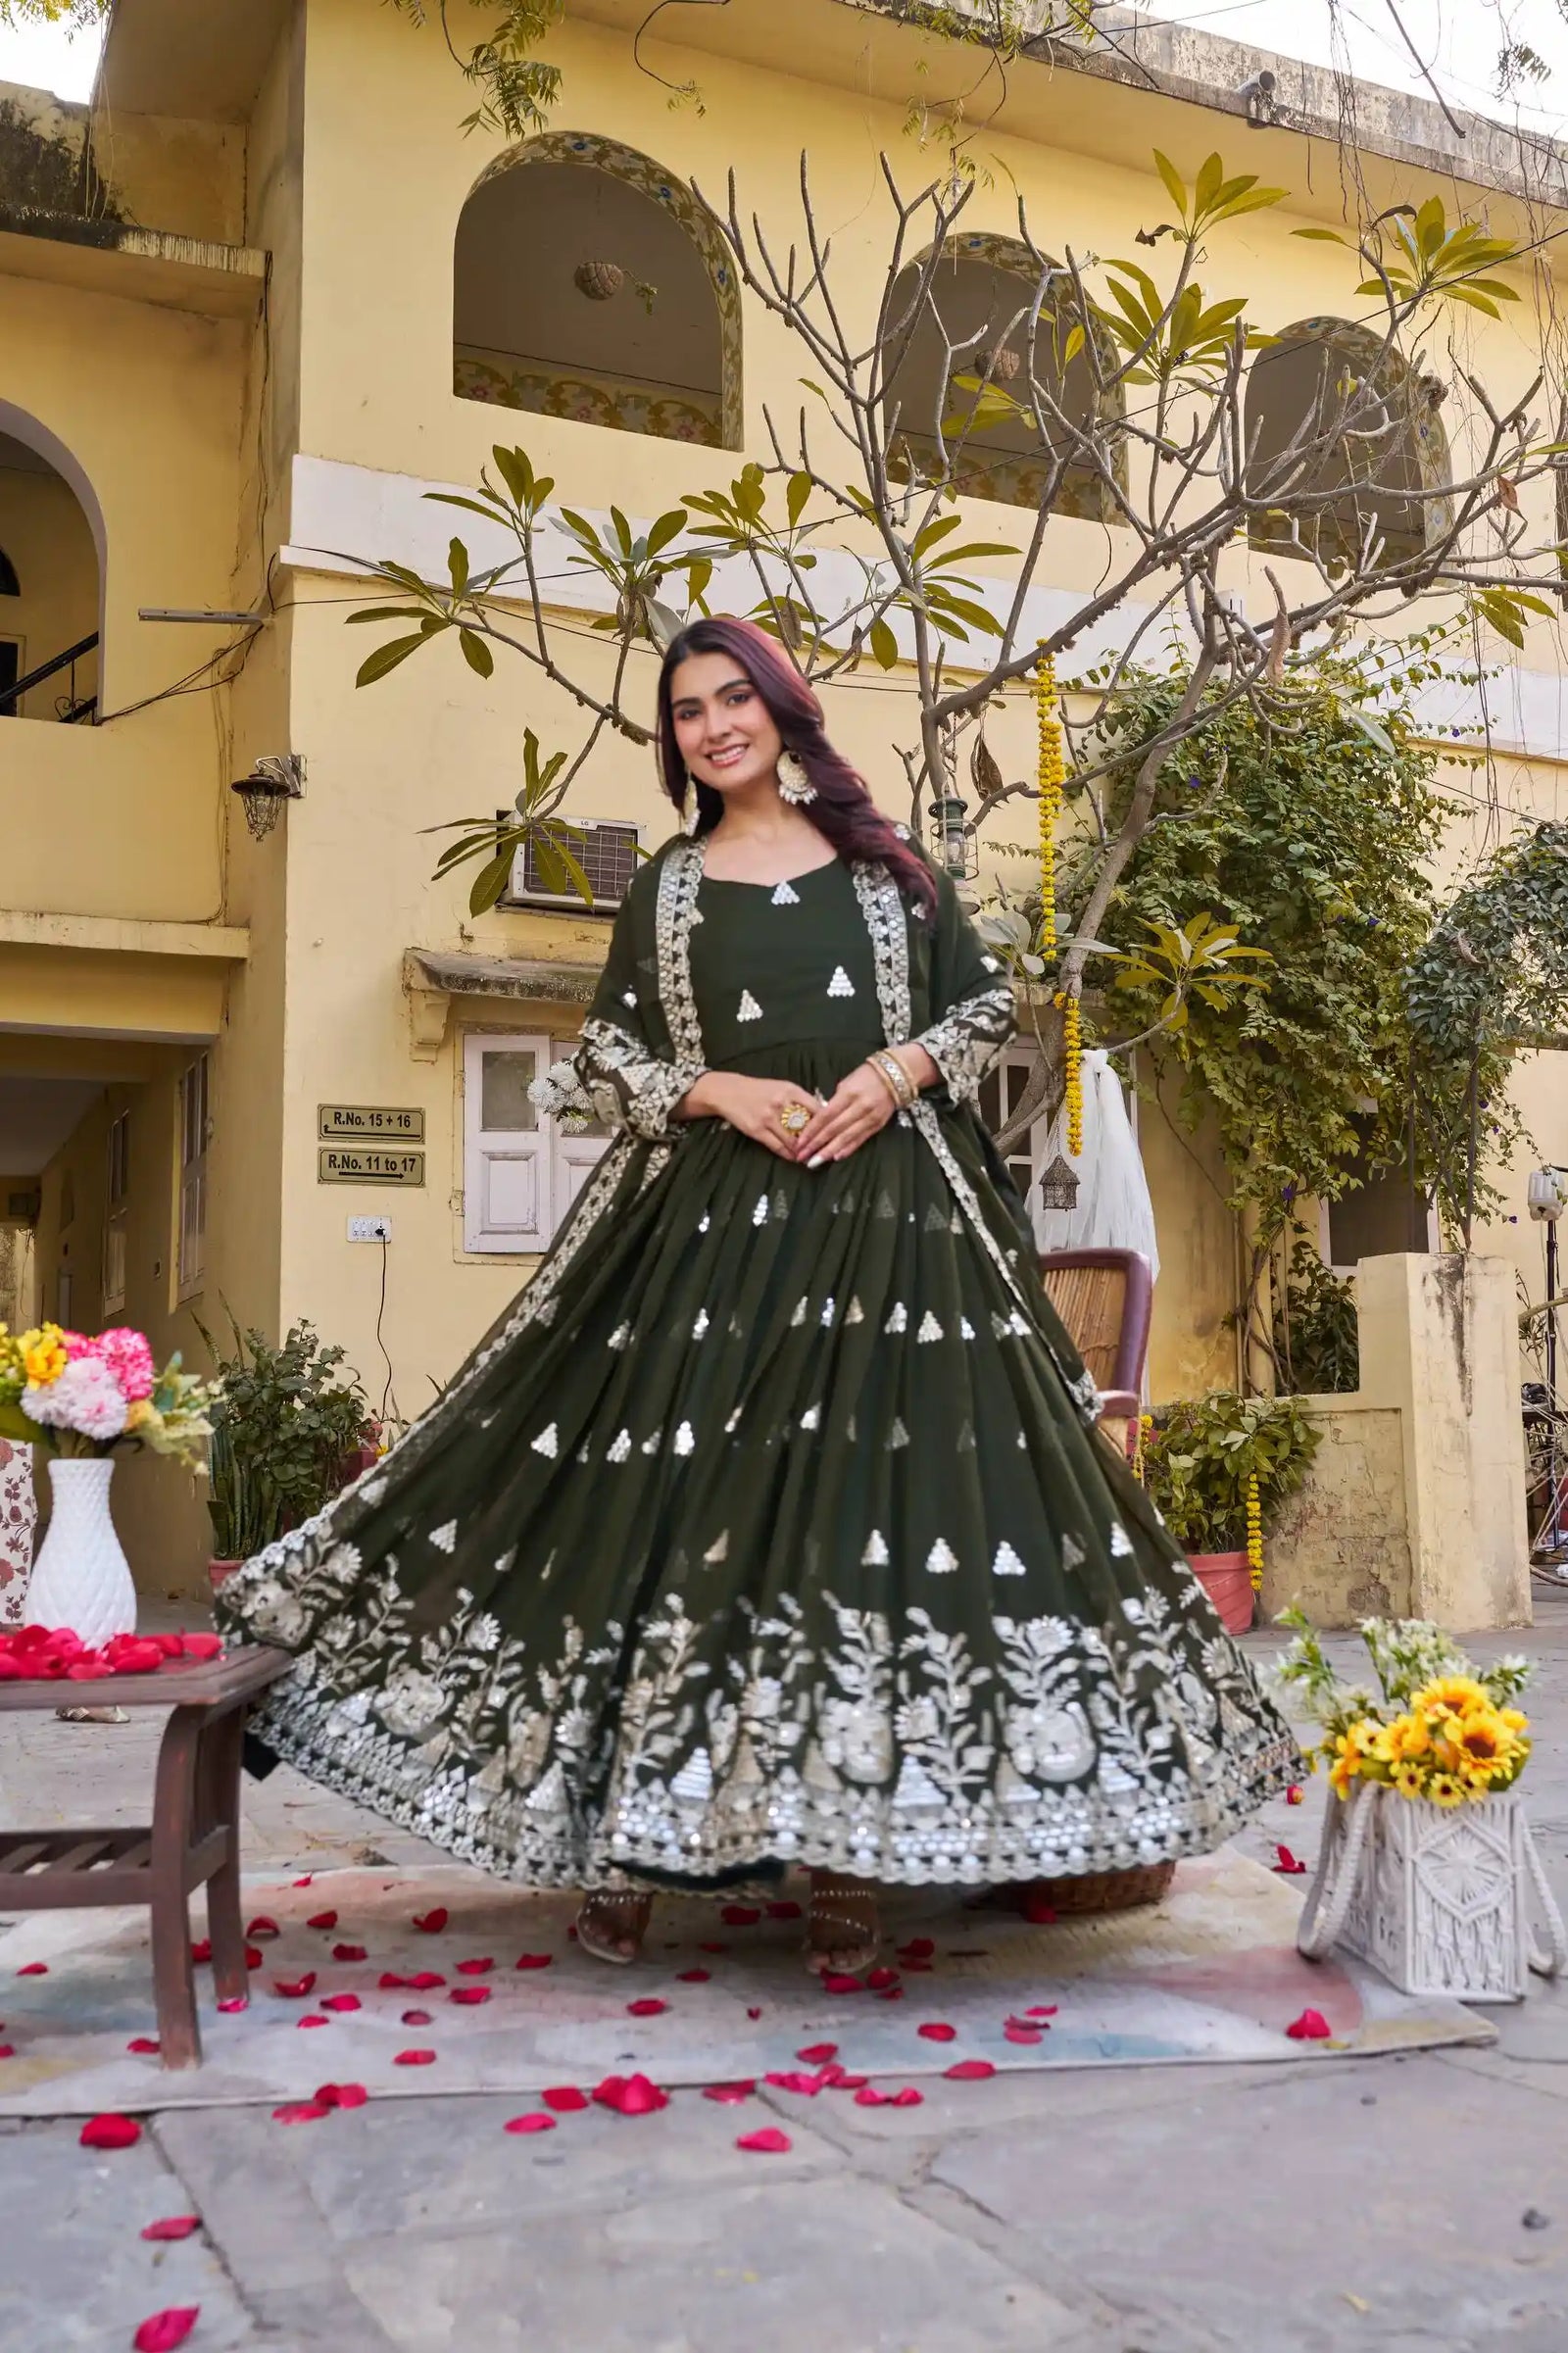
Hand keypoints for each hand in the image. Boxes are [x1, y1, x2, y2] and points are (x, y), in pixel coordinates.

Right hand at [678, 1071, 820, 1160]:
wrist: (728, 1092)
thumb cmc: (758, 1090)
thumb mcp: (781, 1087)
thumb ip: (800, 1099)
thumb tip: (821, 1114)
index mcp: (790, 1090)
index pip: (816, 1108)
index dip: (827, 1123)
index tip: (834, 1132)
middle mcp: (781, 1103)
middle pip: (806, 1127)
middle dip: (817, 1140)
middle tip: (826, 1149)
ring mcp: (768, 1118)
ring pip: (793, 1140)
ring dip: (804, 1151)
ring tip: (811, 1156)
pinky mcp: (757, 1130)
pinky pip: (778, 1146)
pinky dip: (788, 1154)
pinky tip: (795, 1157)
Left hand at [793, 1064, 894, 1164]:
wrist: (897, 1075)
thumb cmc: (866, 1076)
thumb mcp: (846, 1082)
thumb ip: (834, 1101)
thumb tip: (820, 1118)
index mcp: (849, 1094)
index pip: (826, 1115)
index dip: (812, 1130)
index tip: (800, 1142)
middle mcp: (859, 1107)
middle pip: (834, 1129)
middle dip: (816, 1144)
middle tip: (802, 1156)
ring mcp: (870, 1117)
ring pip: (846, 1137)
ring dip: (829, 1151)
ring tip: (815, 1162)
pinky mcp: (878, 1125)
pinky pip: (860, 1140)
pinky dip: (847, 1149)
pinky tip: (835, 1157)